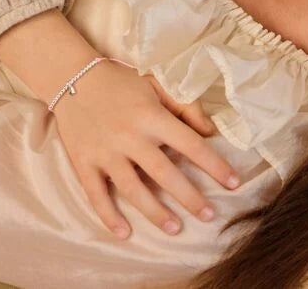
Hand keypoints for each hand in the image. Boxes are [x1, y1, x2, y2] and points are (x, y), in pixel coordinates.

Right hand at [53, 60, 241, 238]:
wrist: (73, 76)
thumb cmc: (121, 81)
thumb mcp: (155, 83)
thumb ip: (185, 106)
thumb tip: (210, 132)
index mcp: (150, 115)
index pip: (190, 144)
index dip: (214, 165)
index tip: (234, 182)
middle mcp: (129, 136)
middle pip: (164, 174)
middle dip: (190, 198)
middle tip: (209, 215)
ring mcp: (105, 152)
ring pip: (133, 190)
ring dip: (156, 213)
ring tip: (176, 229)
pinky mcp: (83, 162)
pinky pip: (96, 194)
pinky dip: (109, 216)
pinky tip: (124, 232)